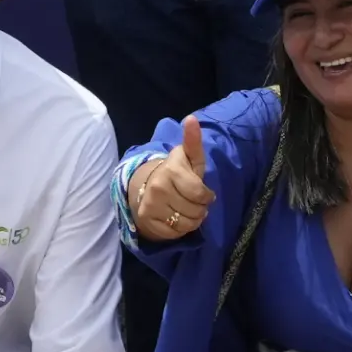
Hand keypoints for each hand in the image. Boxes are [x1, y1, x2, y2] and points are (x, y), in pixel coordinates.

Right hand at [127, 124, 214, 241]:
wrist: (146, 187)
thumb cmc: (177, 174)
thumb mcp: (189, 158)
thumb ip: (193, 142)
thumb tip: (191, 118)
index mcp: (170, 169)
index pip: (199, 194)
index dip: (206, 196)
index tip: (204, 193)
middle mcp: (157, 187)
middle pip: (195, 211)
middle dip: (200, 209)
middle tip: (193, 202)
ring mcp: (150, 204)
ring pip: (186, 224)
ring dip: (192, 220)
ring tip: (186, 211)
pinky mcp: (146, 220)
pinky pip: (174, 233)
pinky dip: (180, 229)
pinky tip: (175, 218)